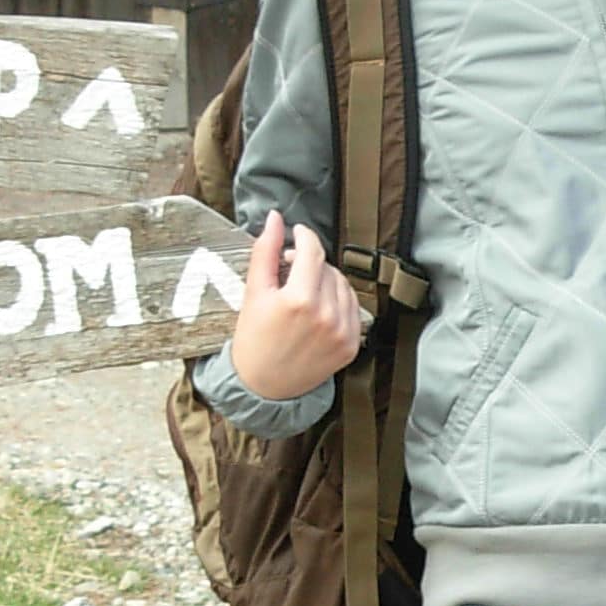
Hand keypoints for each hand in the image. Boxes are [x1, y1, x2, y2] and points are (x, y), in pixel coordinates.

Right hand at [227, 211, 362, 400]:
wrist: (263, 387)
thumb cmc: (254, 340)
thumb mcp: (254, 293)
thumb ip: (265, 251)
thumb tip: (274, 218)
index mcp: (299, 300)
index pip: (313, 251)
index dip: (305, 235)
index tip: (297, 232)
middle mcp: (326, 316)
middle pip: (327, 267)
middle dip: (309, 263)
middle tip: (290, 271)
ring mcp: (342, 332)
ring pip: (342, 285)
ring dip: (325, 281)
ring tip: (303, 292)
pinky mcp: (351, 345)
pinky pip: (352, 308)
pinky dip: (337, 302)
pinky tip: (317, 310)